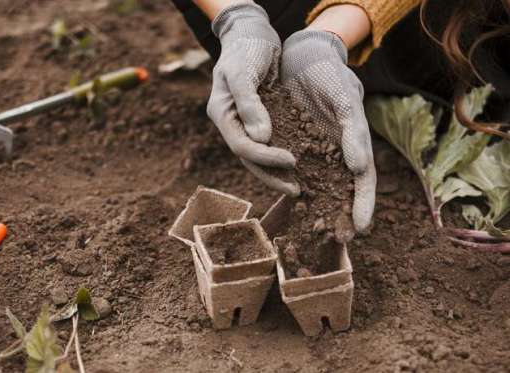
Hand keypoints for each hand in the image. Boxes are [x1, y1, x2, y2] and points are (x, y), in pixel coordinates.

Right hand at [206, 1, 299, 195]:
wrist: (253, 32)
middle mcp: (231, 123)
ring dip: (277, 172)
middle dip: (272, 175)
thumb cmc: (247, 48)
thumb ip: (250, 105)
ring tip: (298, 187)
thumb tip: (261, 138)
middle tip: (296, 190)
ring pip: (259, 155)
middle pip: (250, 158)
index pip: (242, 146)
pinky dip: (282, 154)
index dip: (267, 157)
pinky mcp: (260, 118)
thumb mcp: (244, 73)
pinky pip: (270, 142)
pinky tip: (300, 164)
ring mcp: (244, 122)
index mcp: (222, 114)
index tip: (292, 160)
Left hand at [281, 29, 375, 230]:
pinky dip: (294, 187)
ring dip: (320, 207)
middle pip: (343, 188)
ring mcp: (314, 149)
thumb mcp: (344, 97)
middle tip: (341, 240)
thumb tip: (359, 166)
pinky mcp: (292, 144)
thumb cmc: (328, 72)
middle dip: (343, 213)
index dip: (364, 203)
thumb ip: (352, 130)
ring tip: (319, 231)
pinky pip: (293, 170)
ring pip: (320, 183)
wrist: (300, 55)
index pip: (363, 178)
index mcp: (354, 140)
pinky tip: (292, 202)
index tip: (361, 227)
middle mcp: (336, 149)